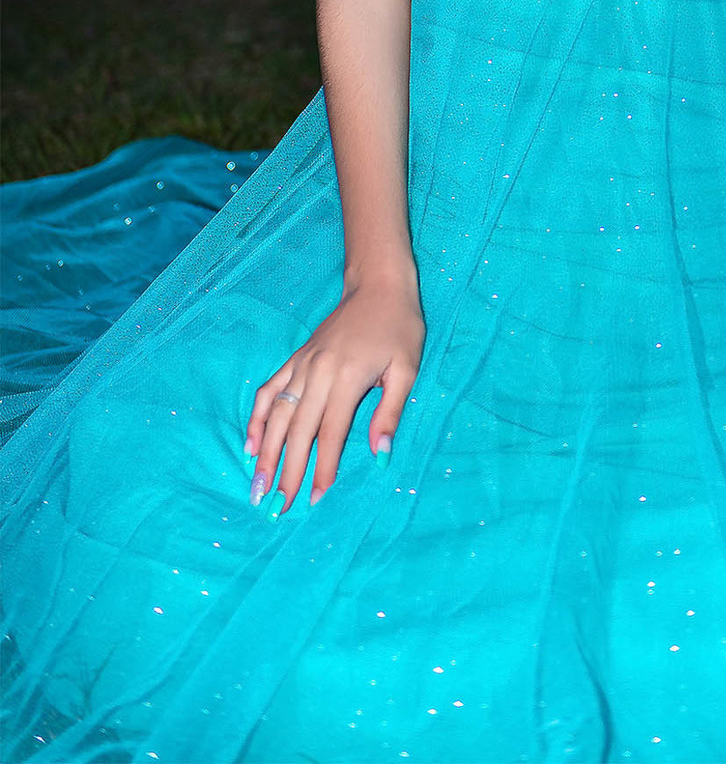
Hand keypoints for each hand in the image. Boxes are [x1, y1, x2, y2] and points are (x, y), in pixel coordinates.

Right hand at [243, 273, 425, 515]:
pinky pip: (268, 390)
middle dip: (286, 471)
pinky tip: (251, 445)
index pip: (331, 434)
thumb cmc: (399, 327)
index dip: (322, 469)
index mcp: (347, 377)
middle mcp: (318, 372)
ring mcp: (302, 364)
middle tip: (277, 508)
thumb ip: (390, 412)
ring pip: (276, 414)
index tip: (314, 500)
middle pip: (297, 430)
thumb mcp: (407, 369)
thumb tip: (380, 455)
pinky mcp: (295, 358)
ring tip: (257, 486)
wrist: (378, 285)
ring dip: (265, 452)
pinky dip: (256, 418)